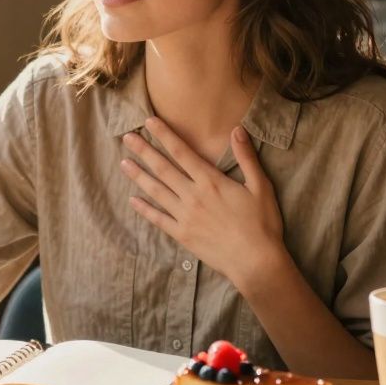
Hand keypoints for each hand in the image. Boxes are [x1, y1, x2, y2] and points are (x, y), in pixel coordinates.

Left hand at [120, 118, 286, 288]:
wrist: (255, 262)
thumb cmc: (262, 224)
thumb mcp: (260, 186)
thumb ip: (247, 158)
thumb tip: (237, 130)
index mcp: (211, 181)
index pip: (182, 152)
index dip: (164, 135)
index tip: (149, 122)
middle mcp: (193, 196)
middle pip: (163, 168)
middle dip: (144, 151)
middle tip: (127, 138)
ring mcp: (185, 216)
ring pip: (156, 191)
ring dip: (138, 176)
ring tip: (123, 163)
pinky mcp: (182, 235)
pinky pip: (158, 219)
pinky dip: (144, 209)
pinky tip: (132, 200)